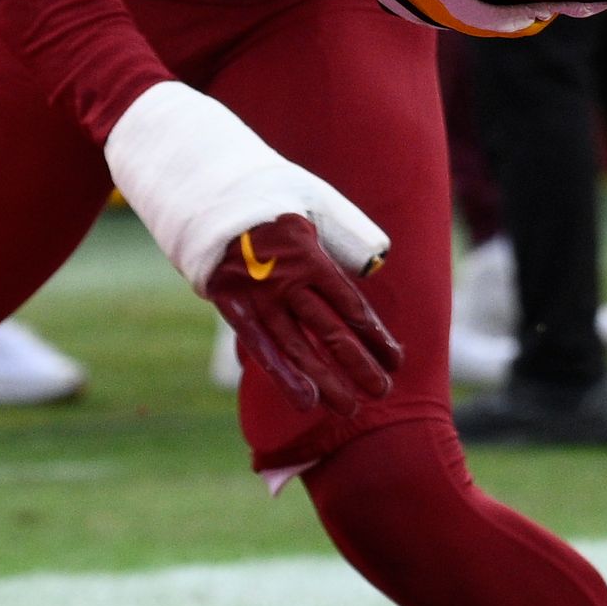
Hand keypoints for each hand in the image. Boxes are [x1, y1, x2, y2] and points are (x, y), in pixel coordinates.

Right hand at [202, 211, 401, 413]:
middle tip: (382, 391)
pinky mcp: (233, 307)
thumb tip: (375, 268)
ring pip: (298, 348)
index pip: (352, 306)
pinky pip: (261, 347)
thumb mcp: (318, 204)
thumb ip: (348, 236)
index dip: (376, 336)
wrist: (210, 196)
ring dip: (326, 380)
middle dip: (360, 365)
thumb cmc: (272, 201)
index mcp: (312, 257)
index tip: (396, 359)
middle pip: (331, 332)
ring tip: (349, 409)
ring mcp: (259, 298)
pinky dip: (284, 376)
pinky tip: (306, 401)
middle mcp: (287, 282)